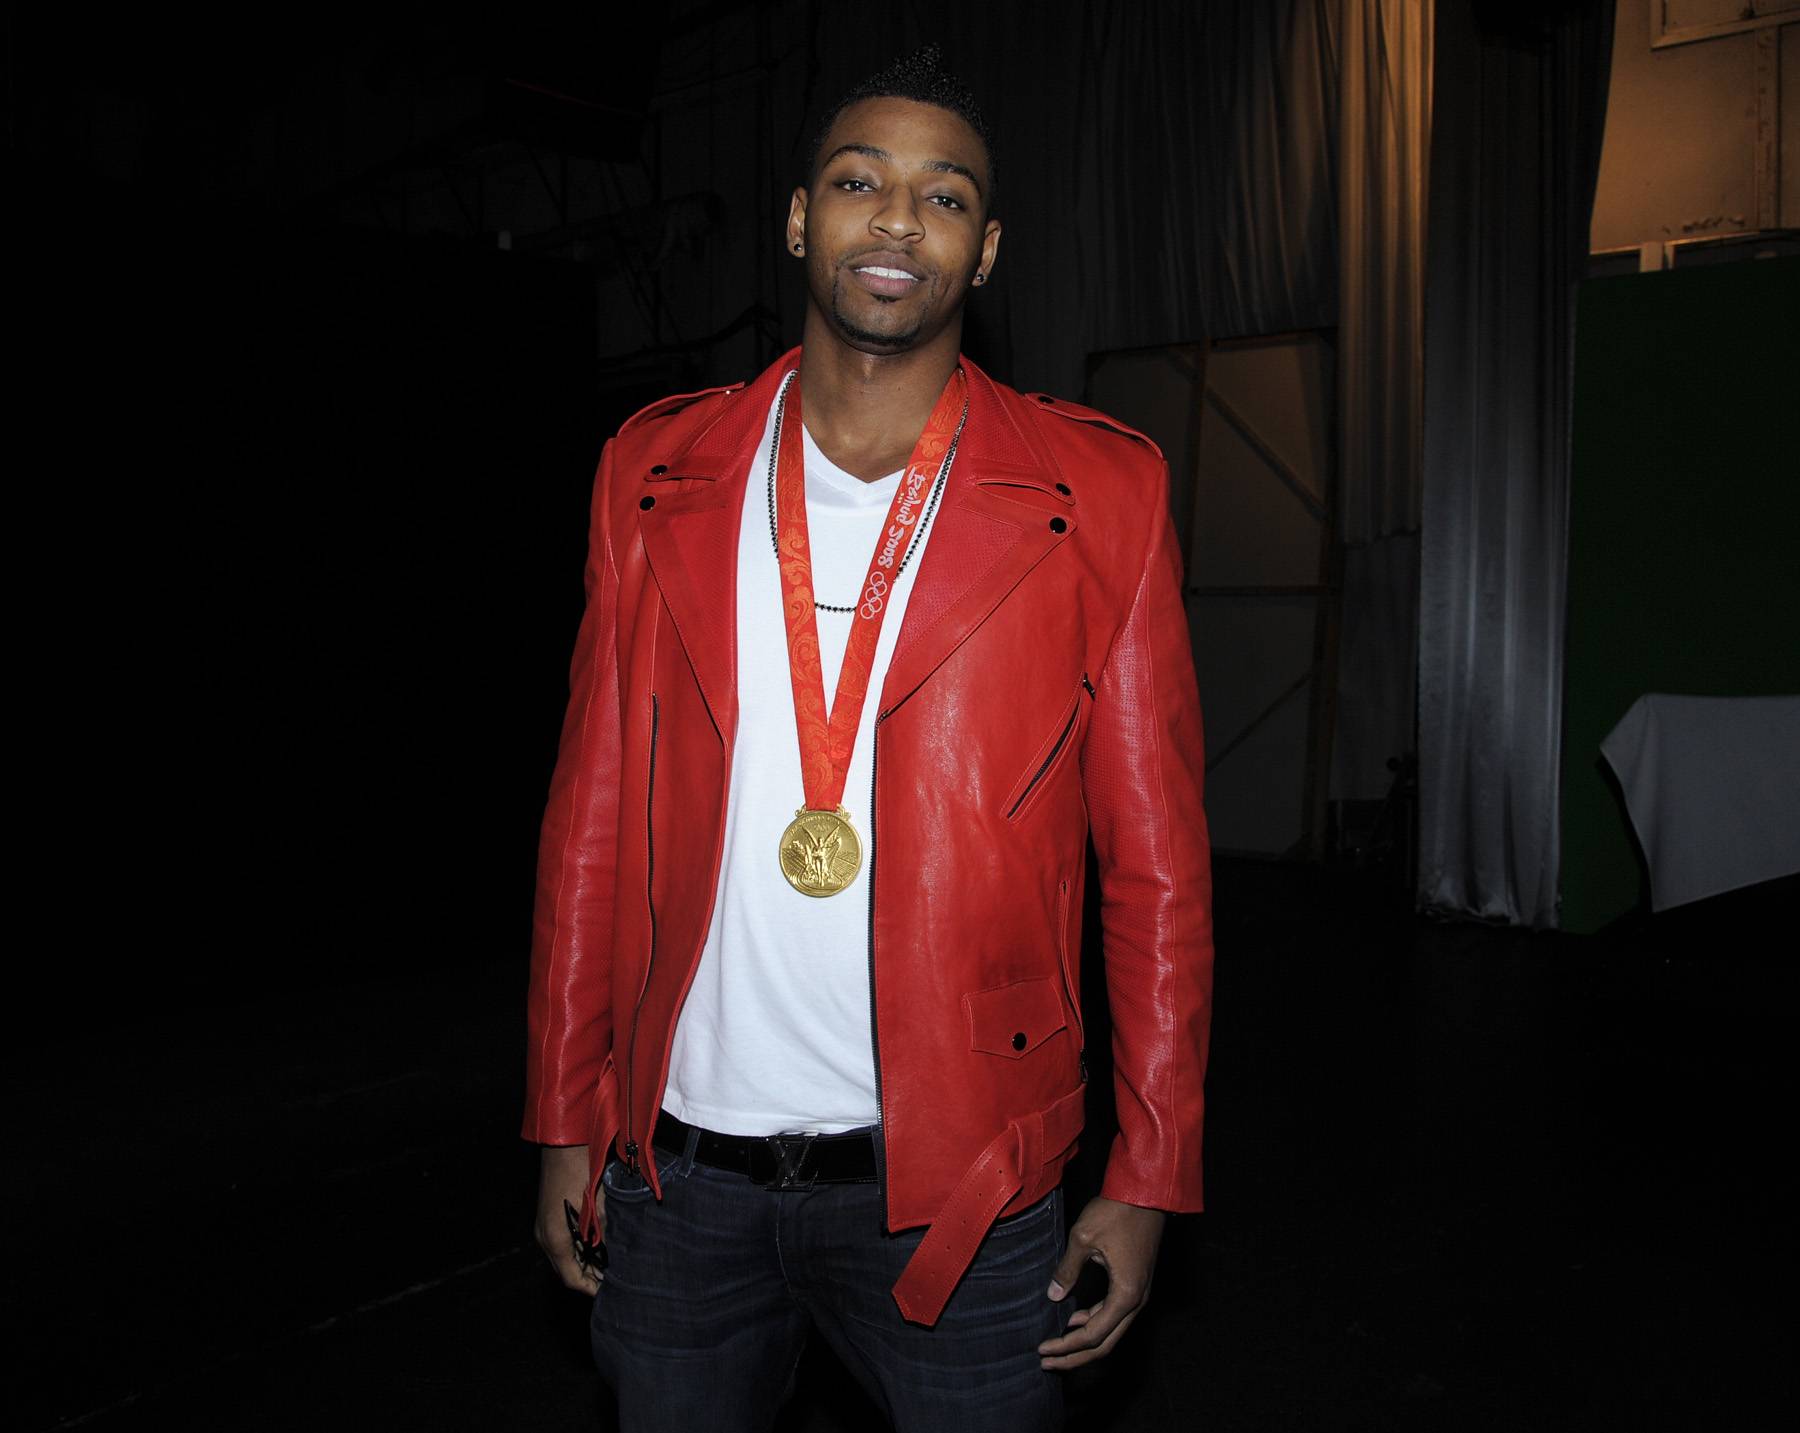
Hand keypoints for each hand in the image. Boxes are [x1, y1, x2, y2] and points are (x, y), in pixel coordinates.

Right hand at [535, 1144, 602, 1292]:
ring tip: (606, 1266)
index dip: (589, 1288)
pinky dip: (577, 1249)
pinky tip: (595, 1246)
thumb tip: (611, 1252)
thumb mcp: (597, 1204)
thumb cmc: (580, 1170)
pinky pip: (562, 1242)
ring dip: (582, 1263)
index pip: (571, 1277)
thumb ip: (602, 1231)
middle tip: (610, 1280)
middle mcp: (545, 1236)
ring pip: (563, 1257)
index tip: (607, 1292)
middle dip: (587, 1278)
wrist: (564, 1141)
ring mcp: (544, 1226)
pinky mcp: (548, 1216)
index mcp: (555, 1238)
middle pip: (565, 1270)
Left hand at [1037, 1196, 1165, 1368]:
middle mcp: (1137, 1301)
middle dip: (1075, 1356)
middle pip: (1105, 1343)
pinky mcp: (1137, 1283)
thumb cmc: (1117, 1212)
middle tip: (1047, 1363)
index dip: (1066, 1347)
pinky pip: (1116, 1314)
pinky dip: (1095, 1322)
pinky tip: (1075, 1317)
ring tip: (1057, 1345)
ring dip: (1084, 1341)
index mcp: (1125, 1295)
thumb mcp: (1083, 1239)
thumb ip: (1067, 1270)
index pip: (1092, 1335)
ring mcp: (1140, 1293)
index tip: (1042, 1350)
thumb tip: (1054, 1295)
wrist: (1147, 1192)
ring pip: (1112, 1331)